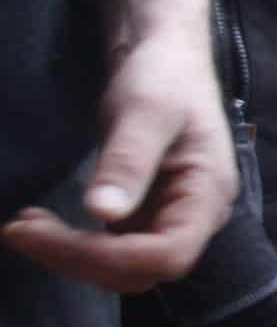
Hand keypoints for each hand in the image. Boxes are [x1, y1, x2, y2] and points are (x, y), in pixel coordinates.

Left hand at [3, 29, 237, 290]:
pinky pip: (112, 248)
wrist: (166, 56)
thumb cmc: (163, 76)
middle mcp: (195, 216)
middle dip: (78, 259)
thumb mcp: (144, 111)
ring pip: (124, 267)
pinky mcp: (146, 213)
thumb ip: (127, 162)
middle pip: (142, 270)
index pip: (167, 255)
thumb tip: (101, 214)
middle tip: (18, 230)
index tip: (43, 232)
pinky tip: (40, 225)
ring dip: (71, 257)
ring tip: (21, 228)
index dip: (106, 257)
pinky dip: (73, 245)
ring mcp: (170, 217)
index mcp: (207, 195)